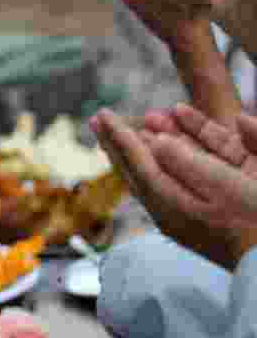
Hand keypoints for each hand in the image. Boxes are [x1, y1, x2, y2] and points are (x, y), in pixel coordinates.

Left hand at [90, 108, 256, 269]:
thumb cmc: (255, 222)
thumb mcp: (222, 188)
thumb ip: (185, 163)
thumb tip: (155, 143)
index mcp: (169, 205)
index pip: (137, 165)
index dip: (120, 137)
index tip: (102, 115)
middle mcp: (174, 209)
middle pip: (139, 169)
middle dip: (120, 142)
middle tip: (97, 121)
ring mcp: (191, 212)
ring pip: (161, 170)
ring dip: (151, 141)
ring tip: (136, 120)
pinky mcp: (210, 212)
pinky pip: (186, 174)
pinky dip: (181, 150)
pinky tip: (177, 131)